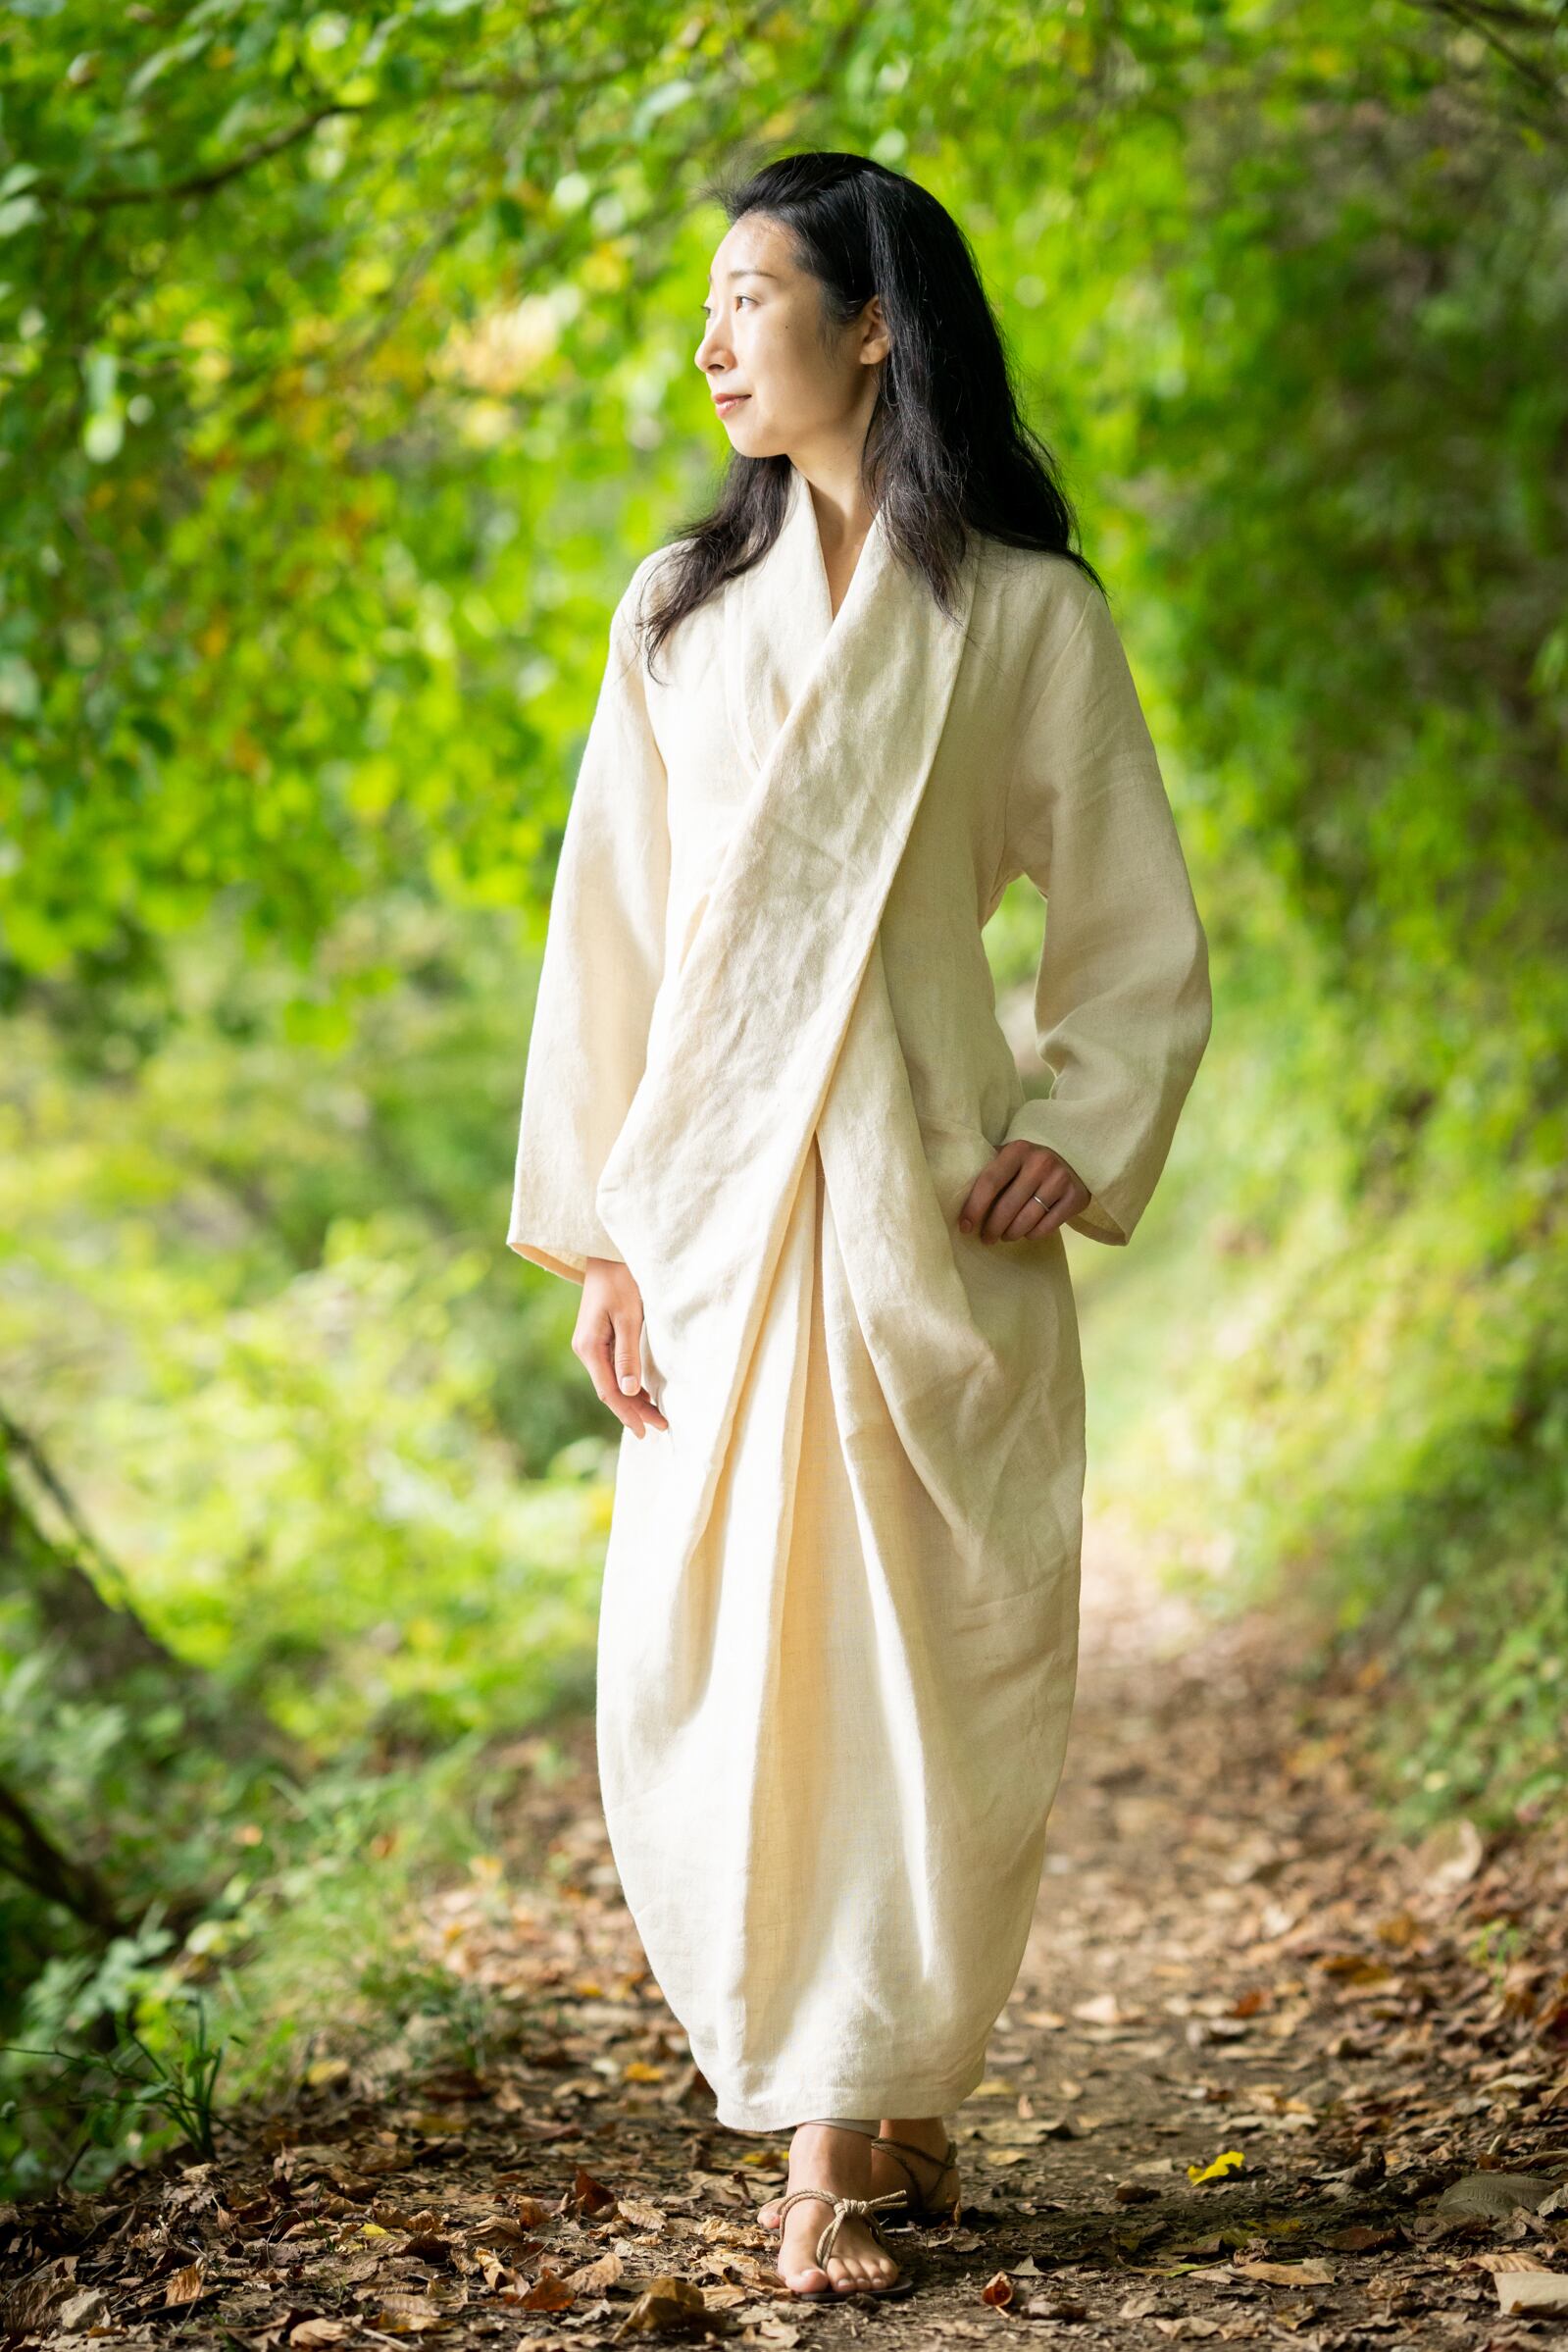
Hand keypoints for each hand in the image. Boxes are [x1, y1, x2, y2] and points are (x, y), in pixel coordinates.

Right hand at [574, 1257, 668, 1436]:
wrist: (608, 1254)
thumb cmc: (620, 1280)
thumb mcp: (629, 1316)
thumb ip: (628, 1354)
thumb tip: (630, 1391)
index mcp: (589, 1347)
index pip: (609, 1391)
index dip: (628, 1413)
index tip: (648, 1430)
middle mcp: (585, 1349)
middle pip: (610, 1390)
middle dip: (634, 1411)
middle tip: (659, 1428)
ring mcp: (591, 1345)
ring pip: (612, 1382)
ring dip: (633, 1399)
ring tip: (655, 1417)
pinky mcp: (599, 1339)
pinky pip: (612, 1369)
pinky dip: (628, 1384)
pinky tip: (642, 1394)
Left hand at [958, 1140, 1090, 1243]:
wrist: (1074, 1161)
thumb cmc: (1029, 1164)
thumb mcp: (1010, 1158)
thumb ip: (988, 1170)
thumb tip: (954, 1198)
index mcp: (1017, 1150)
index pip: (989, 1182)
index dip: (974, 1207)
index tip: (965, 1227)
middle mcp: (1040, 1162)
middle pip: (1007, 1206)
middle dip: (992, 1228)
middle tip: (986, 1239)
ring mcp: (1060, 1179)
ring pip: (1027, 1220)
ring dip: (1011, 1234)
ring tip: (1005, 1236)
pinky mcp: (1075, 1197)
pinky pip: (1047, 1227)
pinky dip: (1032, 1234)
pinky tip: (1026, 1233)